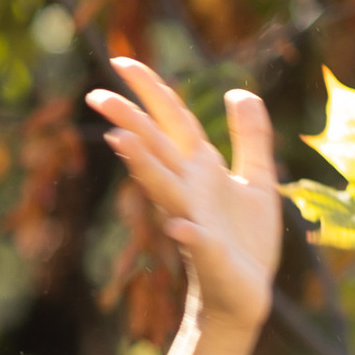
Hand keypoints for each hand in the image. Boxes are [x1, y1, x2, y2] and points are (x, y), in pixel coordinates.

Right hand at [85, 60, 277, 332]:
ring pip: (165, 189)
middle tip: (96, 97)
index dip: (151, 91)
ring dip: (144, 166)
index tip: (120, 60)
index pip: (172, 121)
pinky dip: (188, 235)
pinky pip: (198, 244)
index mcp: (201, 169)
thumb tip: (242, 92)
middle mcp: (190, 190)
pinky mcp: (212, 256)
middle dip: (130, 122)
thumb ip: (250, 138)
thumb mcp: (258, 180)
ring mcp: (196, 221)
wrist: (246, 294)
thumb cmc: (245, 239)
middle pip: (157, 149)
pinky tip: (179, 228)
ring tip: (121, 143)